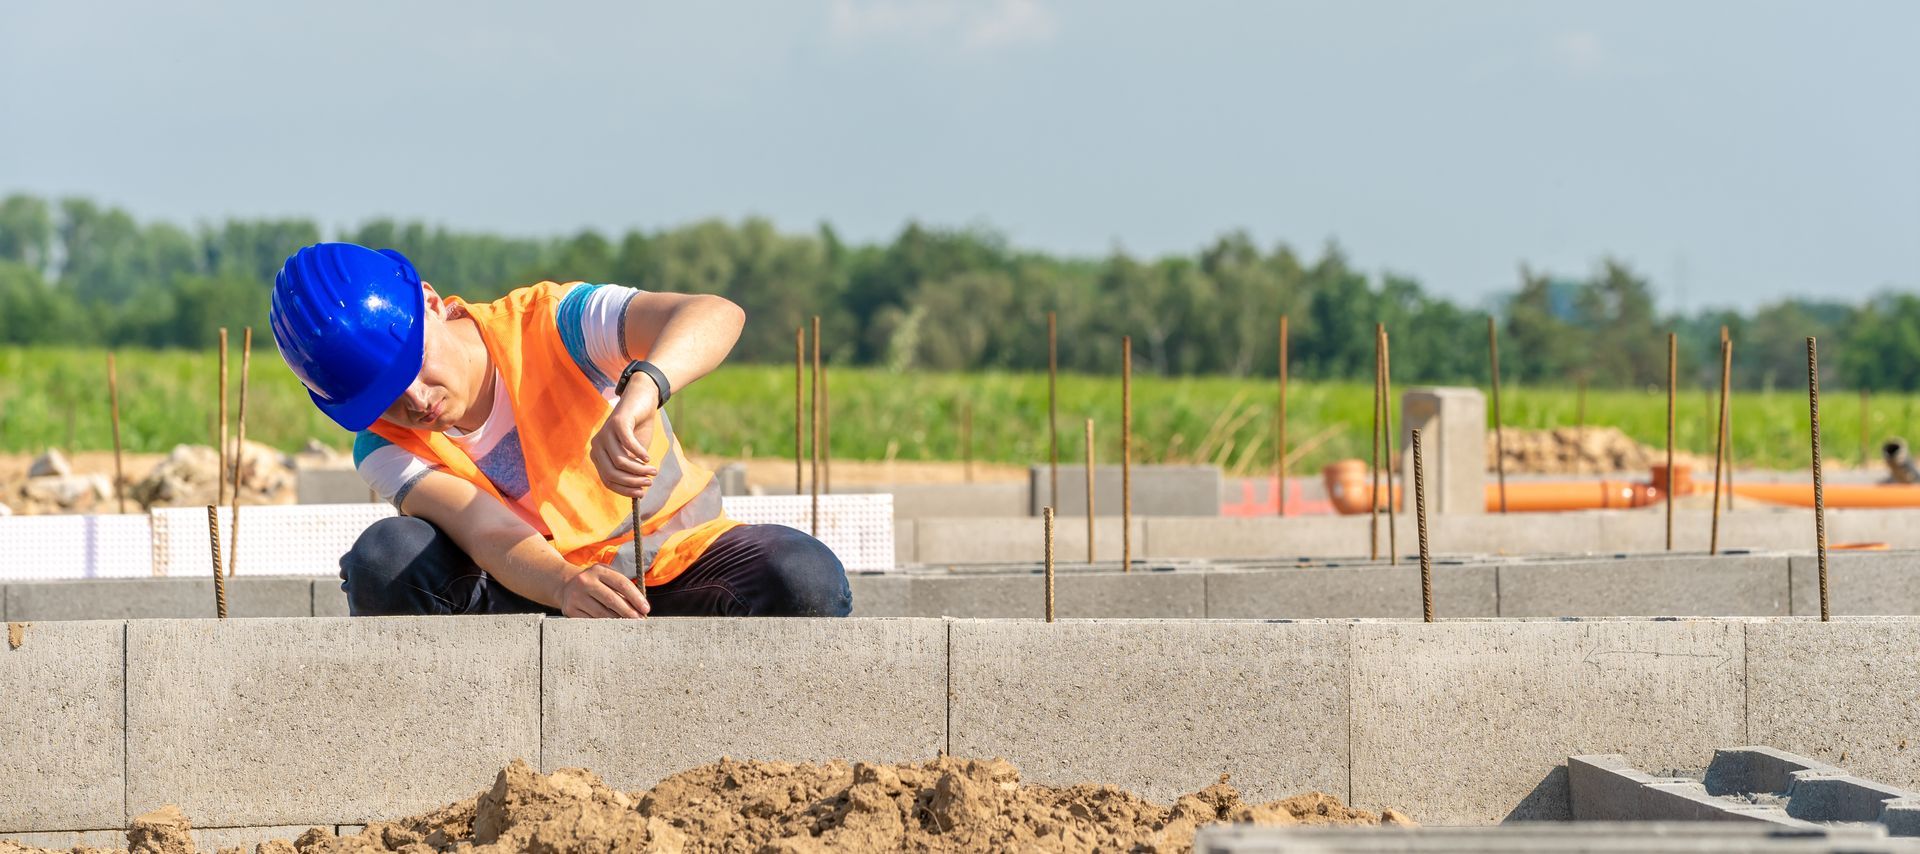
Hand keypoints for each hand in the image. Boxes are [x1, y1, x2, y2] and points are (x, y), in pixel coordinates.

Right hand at [558, 563, 651, 618]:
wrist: (566, 584)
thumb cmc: (595, 582)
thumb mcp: (606, 576)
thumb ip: (622, 586)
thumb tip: (640, 606)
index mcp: (598, 570)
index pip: (621, 583)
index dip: (635, 597)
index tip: (646, 608)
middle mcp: (585, 581)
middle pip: (611, 600)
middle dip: (628, 612)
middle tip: (640, 621)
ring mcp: (576, 596)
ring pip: (601, 613)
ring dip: (618, 621)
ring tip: (629, 625)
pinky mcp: (570, 609)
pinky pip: (591, 621)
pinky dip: (604, 626)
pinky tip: (613, 628)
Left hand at [591, 373, 660, 498]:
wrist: (641, 400)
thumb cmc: (638, 429)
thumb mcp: (634, 453)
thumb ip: (632, 469)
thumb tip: (638, 492)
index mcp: (598, 455)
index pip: (607, 480)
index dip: (624, 489)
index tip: (641, 493)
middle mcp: (597, 445)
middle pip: (612, 473)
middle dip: (632, 481)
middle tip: (649, 481)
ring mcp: (605, 433)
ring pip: (621, 461)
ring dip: (639, 469)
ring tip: (653, 470)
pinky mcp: (617, 423)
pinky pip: (628, 444)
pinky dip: (639, 453)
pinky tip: (648, 457)